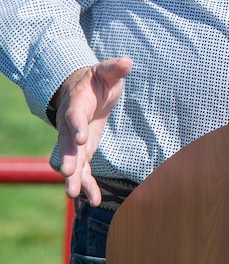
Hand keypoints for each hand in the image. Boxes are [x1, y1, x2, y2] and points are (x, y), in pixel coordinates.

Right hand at [55, 57, 132, 204]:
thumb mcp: (106, 72)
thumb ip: (115, 68)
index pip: (74, 117)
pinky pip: (83, 171)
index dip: (77, 127)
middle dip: (66, 159)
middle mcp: (70, 126)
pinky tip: (94, 201)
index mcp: (76, 105)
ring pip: (71, 162)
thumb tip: (127, 62)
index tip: (80, 139)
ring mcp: (74, 142)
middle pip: (65, 144)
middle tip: (67, 174)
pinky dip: (88, 185)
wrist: (81, 91)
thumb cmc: (96, 80)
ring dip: (73, 178)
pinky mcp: (82, 152)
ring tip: (74, 195)